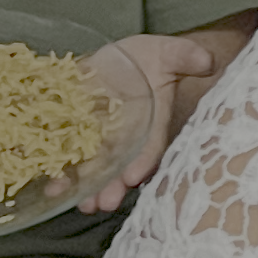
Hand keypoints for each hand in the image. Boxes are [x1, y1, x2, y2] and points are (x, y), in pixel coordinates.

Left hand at [78, 32, 222, 213]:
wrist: (128, 59)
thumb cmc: (154, 59)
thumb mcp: (171, 53)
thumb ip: (186, 56)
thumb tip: (206, 60)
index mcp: (152, 121)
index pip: (150, 145)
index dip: (144, 160)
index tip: (134, 176)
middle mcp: (127, 137)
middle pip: (120, 166)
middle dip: (112, 186)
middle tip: (105, 204)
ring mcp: (101, 137)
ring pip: (94, 167)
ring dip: (86, 188)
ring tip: (82, 204)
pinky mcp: (76, 130)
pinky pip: (67, 153)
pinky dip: (60, 171)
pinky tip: (50, 188)